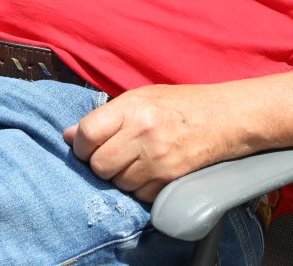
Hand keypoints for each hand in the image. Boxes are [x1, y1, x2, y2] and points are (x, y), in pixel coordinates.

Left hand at [62, 84, 229, 201]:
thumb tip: (68, 136)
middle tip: (111, 154)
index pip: (87, 134)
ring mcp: (158, 160)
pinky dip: (139, 187)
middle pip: (98, 164)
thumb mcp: (140, 97)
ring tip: (134, 160)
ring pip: (117, 183)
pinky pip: (138, 195)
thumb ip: (104, 116)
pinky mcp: (170, 180)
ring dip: (120, 176)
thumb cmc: (178, 104)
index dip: (80, 144)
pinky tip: (148, 171)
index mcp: (133, 108)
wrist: (223, 119)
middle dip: (99, 163)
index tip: (86, 145)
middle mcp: (144, 134)